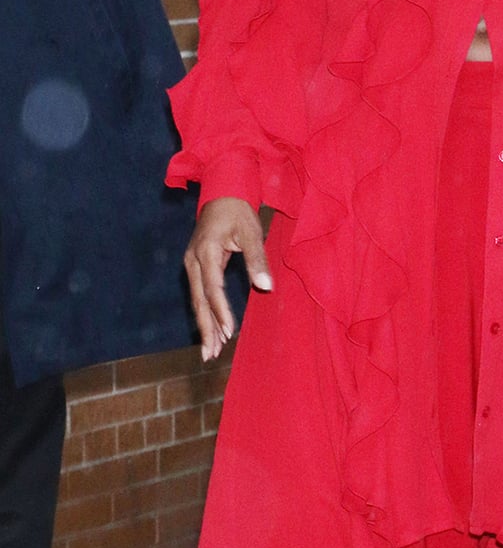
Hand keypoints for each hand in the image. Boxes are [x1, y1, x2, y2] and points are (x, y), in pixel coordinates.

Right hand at [185, 196, 272, 360]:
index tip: (229, 331)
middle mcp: (193, 260)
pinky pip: (199, 294)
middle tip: (211, 354)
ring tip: (210, 352)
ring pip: (197, 301)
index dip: (220, 311)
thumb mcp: (251, 232)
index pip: (212, 288)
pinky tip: (211, 331)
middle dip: (206, 329)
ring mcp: (191, 264)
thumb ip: (258, 260)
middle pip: (199, 301)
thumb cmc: (238, 211)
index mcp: (205, 252)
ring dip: (204, 326)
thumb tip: (266, 288)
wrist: (222, 193)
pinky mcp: (196, 266)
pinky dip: (205, 314)